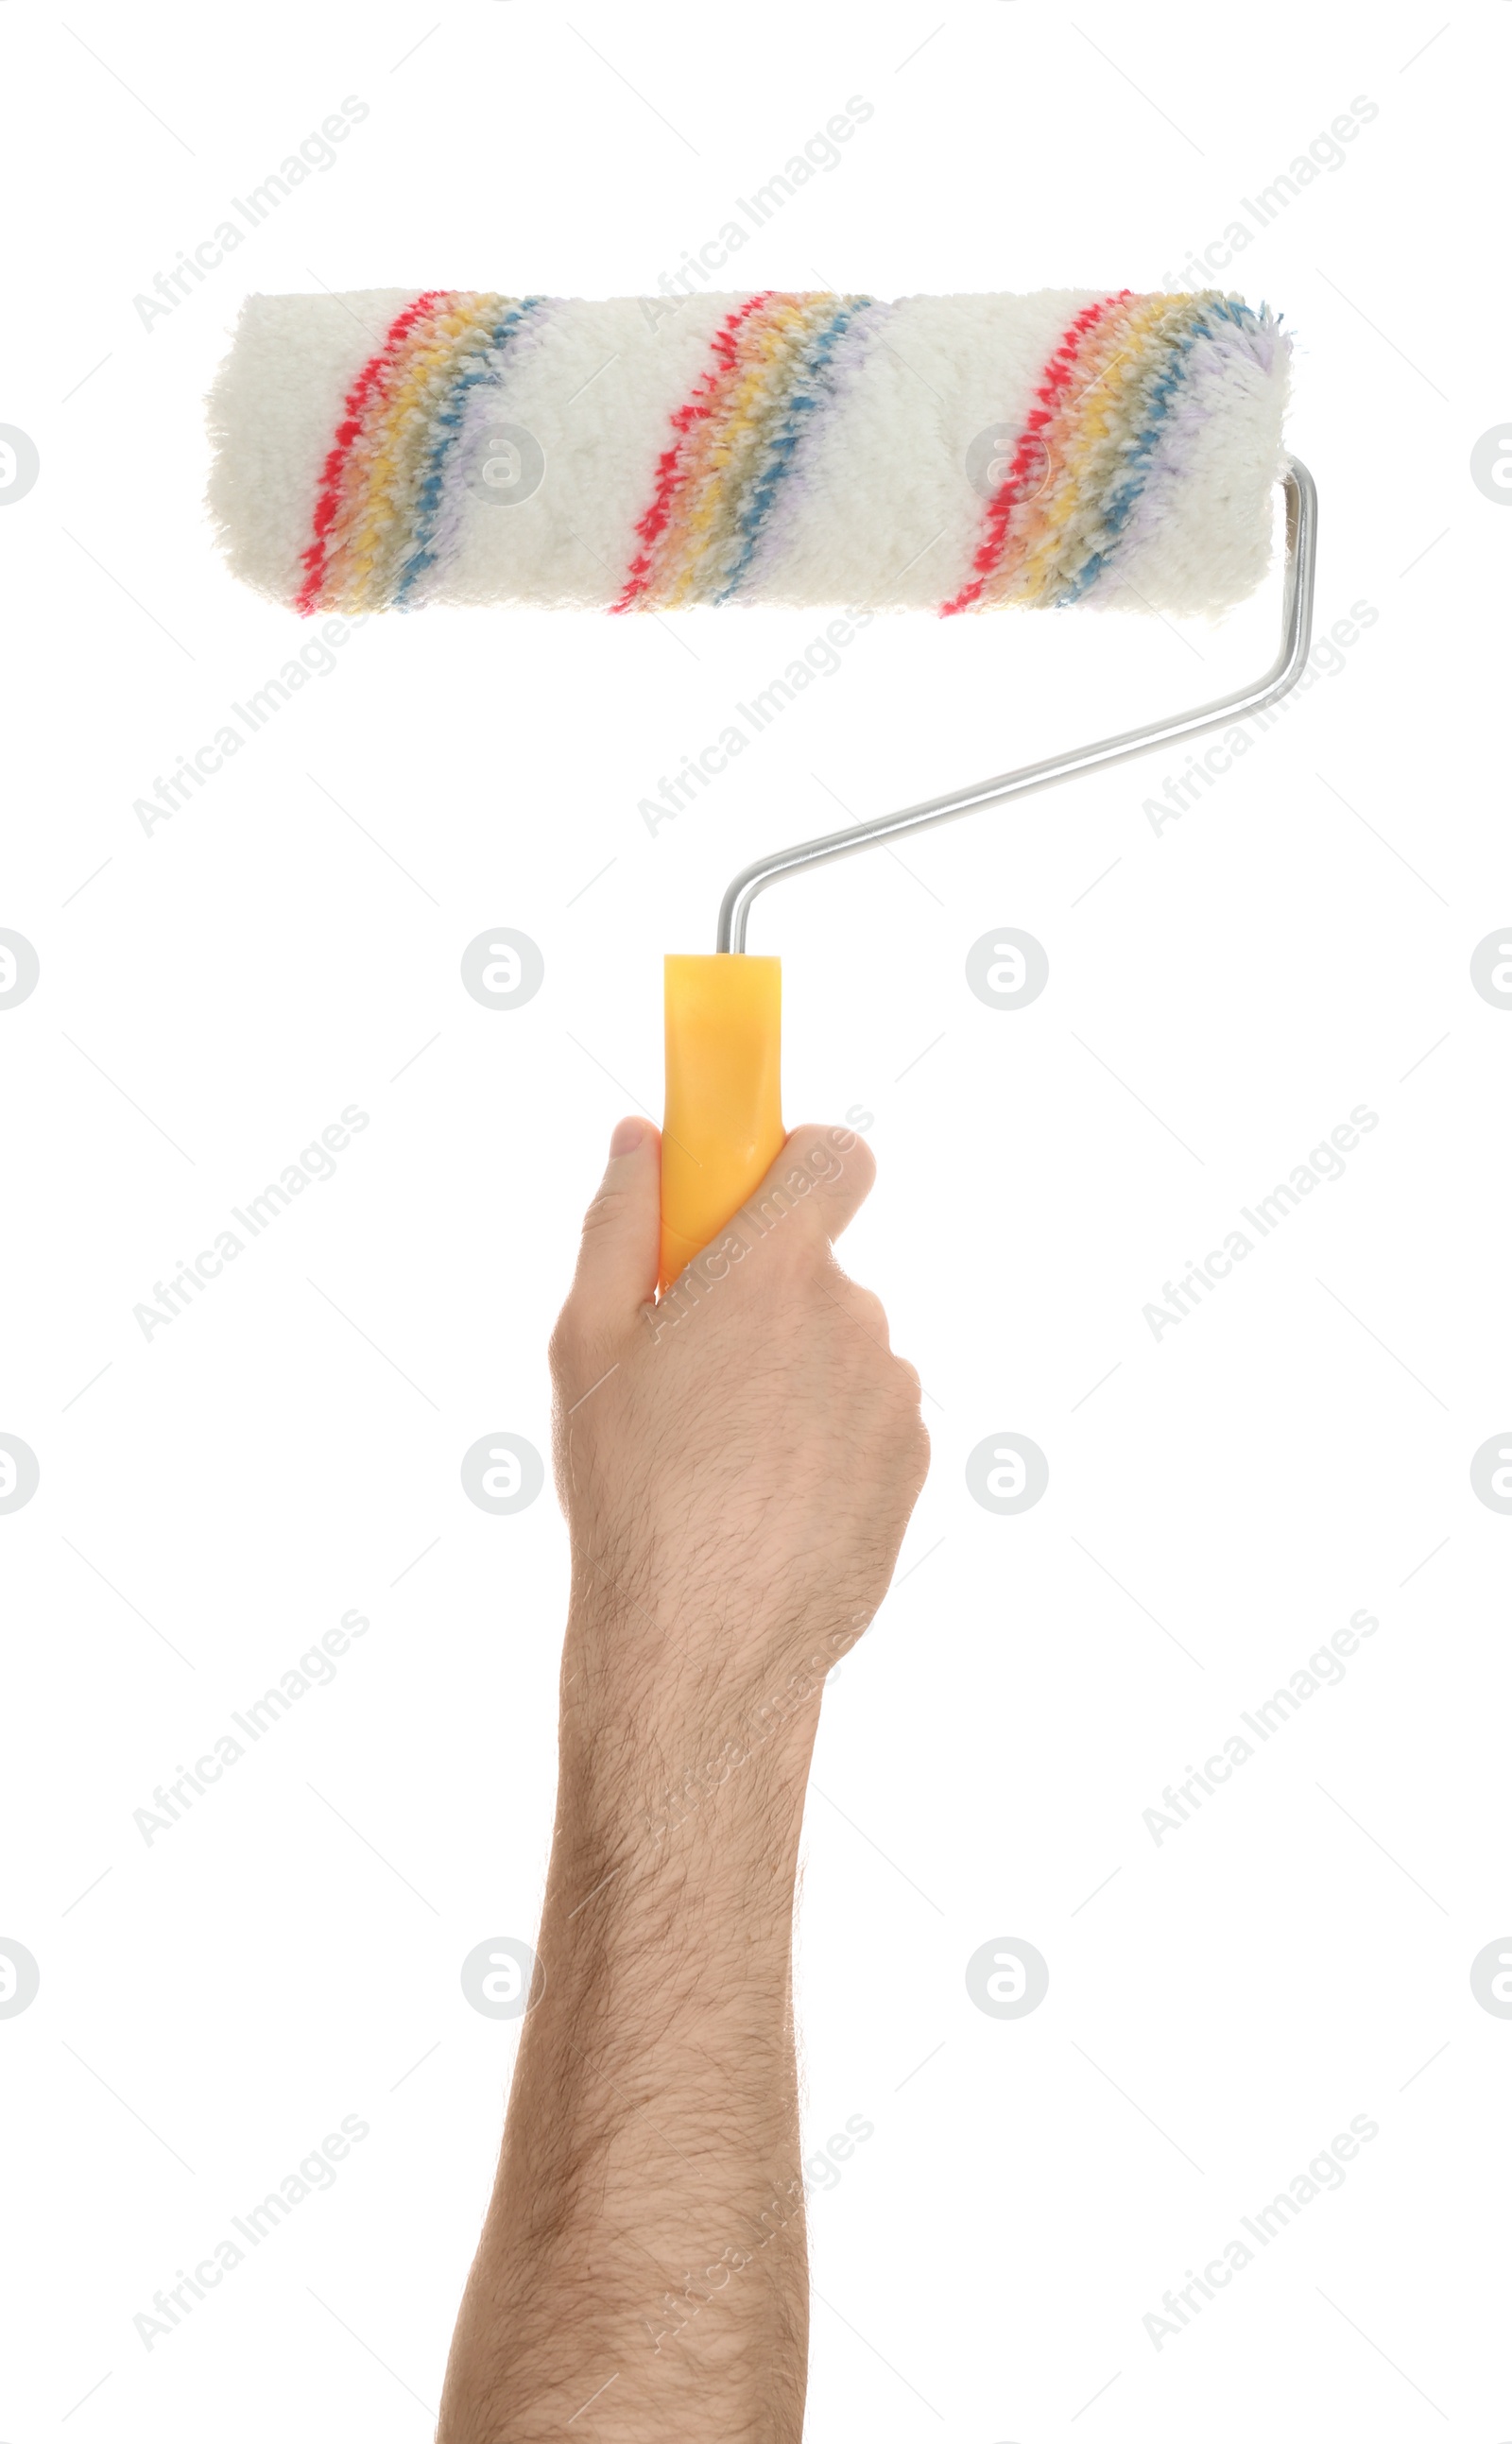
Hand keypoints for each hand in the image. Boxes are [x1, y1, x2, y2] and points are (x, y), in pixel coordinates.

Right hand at [548, 1116, 929, 1772]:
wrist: (702, 1640)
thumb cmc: (630, 1488)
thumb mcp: (586, 1343)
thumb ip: (620, 1223)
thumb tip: (643, 1139)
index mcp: (772, 1270)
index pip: (836, 1157)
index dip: (801, 1160)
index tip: (758, 1188)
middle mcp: (852, 1316)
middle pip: (815, 1272)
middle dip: (762, 1304)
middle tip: (692, 1373)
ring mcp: (891, 1392)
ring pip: (838, 1352)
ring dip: (791, 1379)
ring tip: (719, 1459)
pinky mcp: (912, 1462)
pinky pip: (865, 1419)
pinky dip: (824, 1441)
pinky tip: (763, 1499)